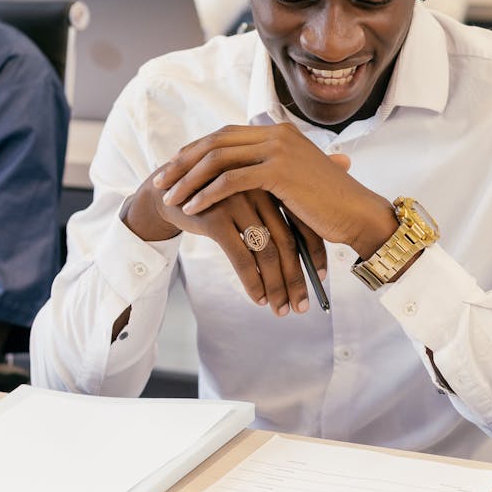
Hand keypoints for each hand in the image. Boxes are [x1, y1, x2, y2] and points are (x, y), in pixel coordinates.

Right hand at [123, 170, 327, 315]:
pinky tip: (257, 298)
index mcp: (273, 183)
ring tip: (281, 309)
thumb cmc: (218, 198)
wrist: (170, 191)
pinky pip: (241, 257)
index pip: (303, 223)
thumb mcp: (251, 197)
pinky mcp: (215, 218)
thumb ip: (280, 208)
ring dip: (276, 286)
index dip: (314, 254)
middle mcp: (259, 190)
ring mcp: (237, 202)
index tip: (322, 280)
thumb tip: (311, 231)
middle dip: (297, 278)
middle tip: (302, 306)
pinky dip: (252, 282)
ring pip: (266, 252)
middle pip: (286, 241)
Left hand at [152, 123, 397, 258]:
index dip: (194, 151)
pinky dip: (206, 194)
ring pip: (217, 160)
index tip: (173, 169)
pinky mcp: (278, 171)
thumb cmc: (328, 204)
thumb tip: (244, 177)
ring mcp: (277, 149)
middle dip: (182, 163)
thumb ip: (269, 170)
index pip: (224, 134)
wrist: (357, 214)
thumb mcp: (295, 179)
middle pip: (214, 143)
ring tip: (169, 199)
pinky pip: (230, 181)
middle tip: (160, 182)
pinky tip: (191, 210)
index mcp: (277, 131)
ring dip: (187, 180)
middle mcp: (275, 133)